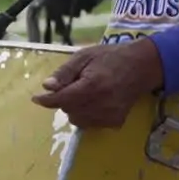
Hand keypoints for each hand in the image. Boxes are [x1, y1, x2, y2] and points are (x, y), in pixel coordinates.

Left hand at [31, 38, 164, 128]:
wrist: (142, 67)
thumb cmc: (111, 57)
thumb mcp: (85, 56)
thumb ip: (65, 72)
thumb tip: (47, 87)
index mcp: (92, 85)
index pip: (62, 99)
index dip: (47, 100)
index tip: (36, 98)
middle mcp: (101, 104)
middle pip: (68, 110)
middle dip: (63, 100)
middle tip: (72, 85)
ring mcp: (110, 116)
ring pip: (77, 120)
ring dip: (74, 108)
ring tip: (84, 92)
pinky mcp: (115, 122)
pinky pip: (90, 124)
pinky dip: (86, 114)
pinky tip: (94, 101)